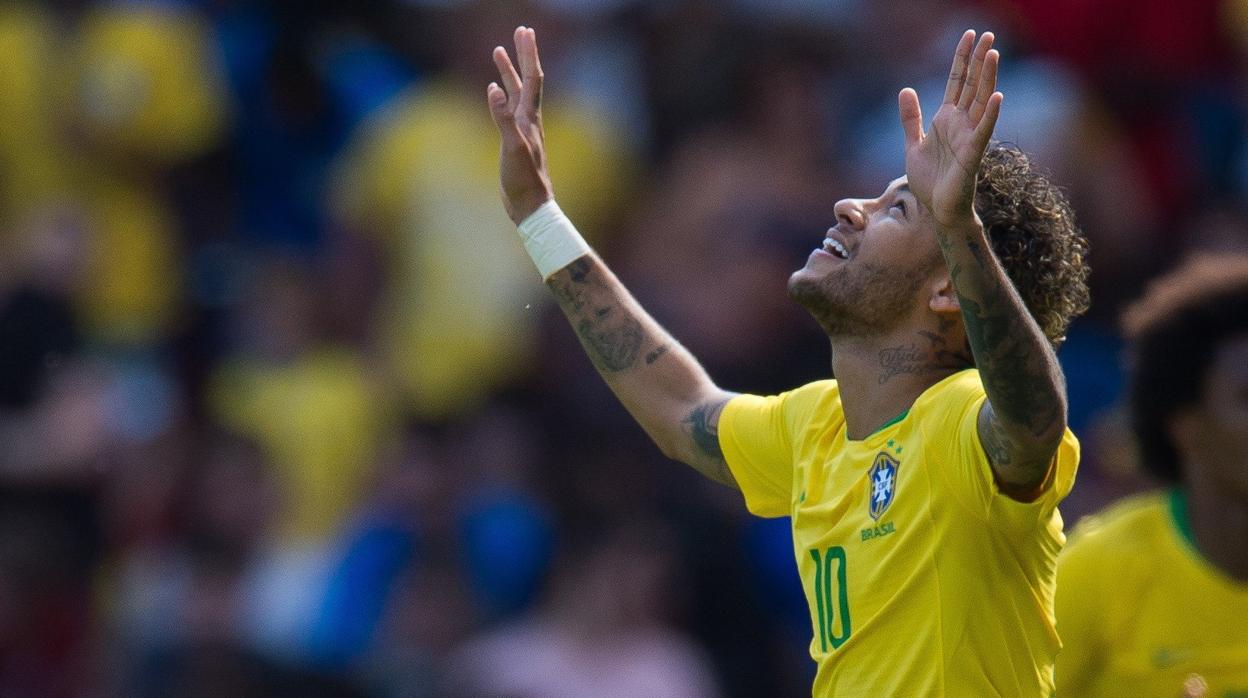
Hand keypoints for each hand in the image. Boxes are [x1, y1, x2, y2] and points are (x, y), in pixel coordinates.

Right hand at [487, 26, 553, 224]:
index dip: (529, 54)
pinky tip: (495, 91)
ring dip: (509, 71)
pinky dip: (501, 95)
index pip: (532, 78)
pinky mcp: (512, 140)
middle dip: (522, 55)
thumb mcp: (511, 147)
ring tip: (498, 52)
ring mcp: (521, 129)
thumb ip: (502, 118)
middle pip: (526, 80)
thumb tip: (494, 88)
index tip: (525, 31)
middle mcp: (528, 119)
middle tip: (519, 32)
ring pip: (515, 93)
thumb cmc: (524, 180)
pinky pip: (507, 109)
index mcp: (530, 118)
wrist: (530, 206)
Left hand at [899, 30, 1001, 230]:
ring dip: (988, 78)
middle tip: (988, 34)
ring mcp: (969, 137)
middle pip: (972, 85)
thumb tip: (905, 89)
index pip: (956, 81)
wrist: (938, 210)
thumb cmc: (930, 180)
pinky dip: (990, 114)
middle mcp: (962, 123)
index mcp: (947, 119)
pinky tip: (996, 96)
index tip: (968, 35)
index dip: (961, 59)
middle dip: (979, 60)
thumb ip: (911, 118)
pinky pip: (983, 131)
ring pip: (981, 102)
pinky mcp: (973, 155)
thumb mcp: (914, 144)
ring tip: (993, 54)